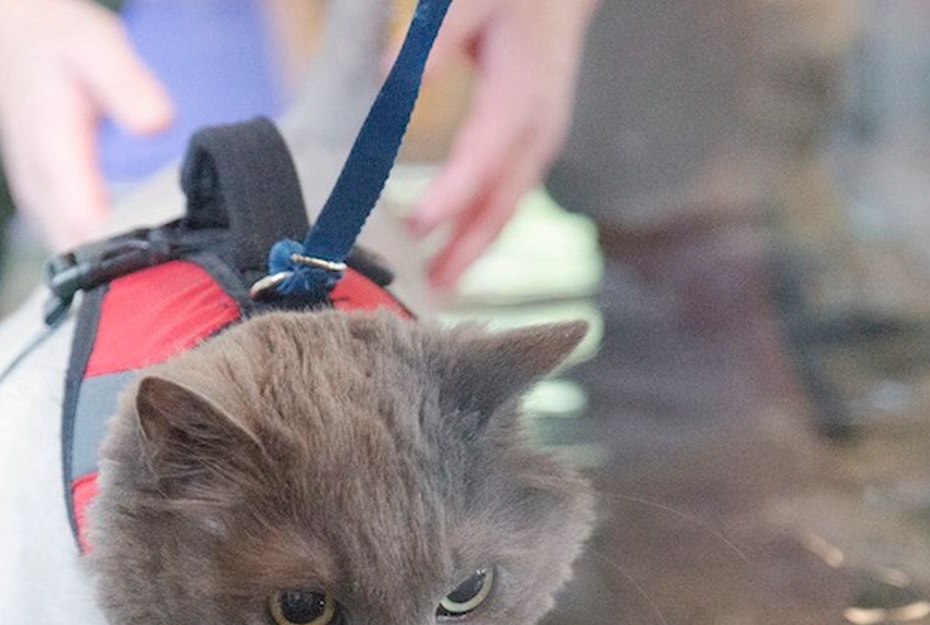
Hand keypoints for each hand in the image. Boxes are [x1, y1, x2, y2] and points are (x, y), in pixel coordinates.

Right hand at [0, 0, 173, 249]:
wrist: (9, 46)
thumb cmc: (59, 46)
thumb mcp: (97, 46)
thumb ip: (127, 86)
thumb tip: (160, 124)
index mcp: (53, 158)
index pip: (89, 229)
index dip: (129, 253)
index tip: (170, 260)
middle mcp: (39, 192)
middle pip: (85, 257)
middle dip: (128, 270)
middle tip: (178, 273)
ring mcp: (36, 207)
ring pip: (76, 261)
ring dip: (116, 271)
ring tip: (164, 269)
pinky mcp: (42, 212)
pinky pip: (73, 250)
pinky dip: (104, 258)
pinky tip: (140, 255)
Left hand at [408, 0, 599, 288]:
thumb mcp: (472, 0)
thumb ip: (432, 40)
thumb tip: (390, 75)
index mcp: (521, 96)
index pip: (482, 158)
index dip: (452, 195)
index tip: (418, 224)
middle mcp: (536, 129)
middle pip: (500, 202)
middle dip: (465, 249)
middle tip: (428, 290)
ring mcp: (538, 142)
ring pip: (504, 208)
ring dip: (471, 249)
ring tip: (436, 286)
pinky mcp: (530, 146)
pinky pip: (505, 197)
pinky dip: (479, 230)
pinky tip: (452, 252)